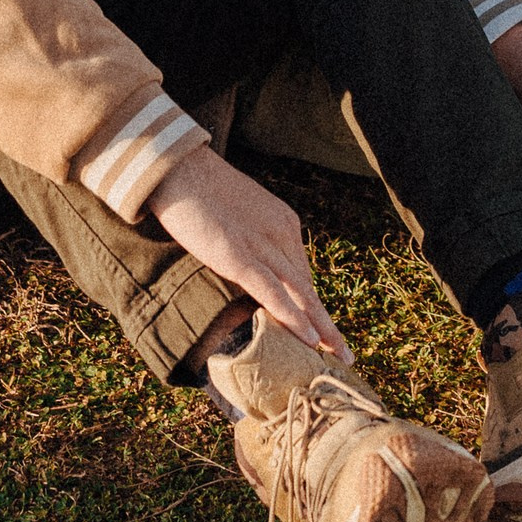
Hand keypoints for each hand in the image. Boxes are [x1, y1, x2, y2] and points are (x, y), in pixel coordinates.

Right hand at [148, 142, 349, 357]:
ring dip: (321, 329)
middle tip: (345, 353)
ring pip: (300, 294)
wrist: (176, 166)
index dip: (311, 305)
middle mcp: (281, 233)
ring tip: (338, 355)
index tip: (321, 330)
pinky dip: (293, 318)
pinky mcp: (238, 257)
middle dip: (327, 323)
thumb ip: (249, 236)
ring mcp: (261, 245)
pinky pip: (272, 293)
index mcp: (282, 221)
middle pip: (309, 286)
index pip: (301, 271)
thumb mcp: (237, 213)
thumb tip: (246, 262)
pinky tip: (309, 340)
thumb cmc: (198, 188)